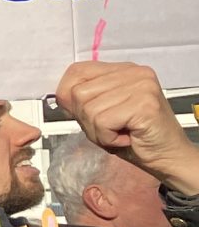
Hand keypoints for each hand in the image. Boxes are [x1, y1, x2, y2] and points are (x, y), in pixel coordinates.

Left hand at [56, 59, 198, 195]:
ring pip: (88, 108)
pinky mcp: (144, 103)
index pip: (76, 71)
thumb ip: (81, 101)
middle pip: (78, 93)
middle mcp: (134, 72)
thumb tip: (58, 96)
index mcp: (122, 70)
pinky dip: (108, 138)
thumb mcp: (99, 115)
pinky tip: (127, 137)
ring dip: (98, 131)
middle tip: (110, 128)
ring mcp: (141, 85)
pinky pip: (102, 121)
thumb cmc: (135, 138)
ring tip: (120, 132)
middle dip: (86, 119)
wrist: (167, 157)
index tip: (84, 113)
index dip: (69, 96)